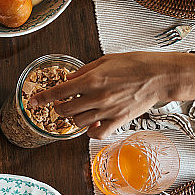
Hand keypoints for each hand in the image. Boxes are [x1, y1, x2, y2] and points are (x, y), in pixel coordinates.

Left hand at [29, 52, 181, 138]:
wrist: (160, 76)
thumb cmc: (136, 64)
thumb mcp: (105, 60)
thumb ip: (84, 71)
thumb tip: (68, 79)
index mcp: (92, 80)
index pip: (58, 92)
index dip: (42, 98)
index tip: (33, 101)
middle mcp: (97, 97)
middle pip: (64, 110)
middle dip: (58, 108)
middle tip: (62, 103)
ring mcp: (107, 111)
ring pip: (77, 122)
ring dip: (73, 117)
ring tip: (80, 110)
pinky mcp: (118, 121)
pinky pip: (96, 134)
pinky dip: (90, 131)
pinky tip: (92, 123)